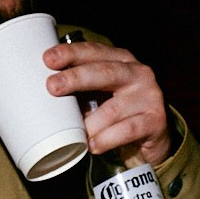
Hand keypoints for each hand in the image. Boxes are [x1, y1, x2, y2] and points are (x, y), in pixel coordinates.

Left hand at [43, 37, 172, 166]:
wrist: (153, 139)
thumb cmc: (119, 115)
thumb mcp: (101, 96)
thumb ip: (82, 91)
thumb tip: (45, 93)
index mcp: (122, 61)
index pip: (95, 52)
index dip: (72, 54)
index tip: (48, 58)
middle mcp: (138, 74)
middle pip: (104, 73)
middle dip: (76, 78)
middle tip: (52, 86)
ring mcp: (148, 96)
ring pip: (111, 110)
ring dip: (89, 124)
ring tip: (74, 135)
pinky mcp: (155, 120)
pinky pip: (125, 131)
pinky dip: (105, 140)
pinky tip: (92, 146)